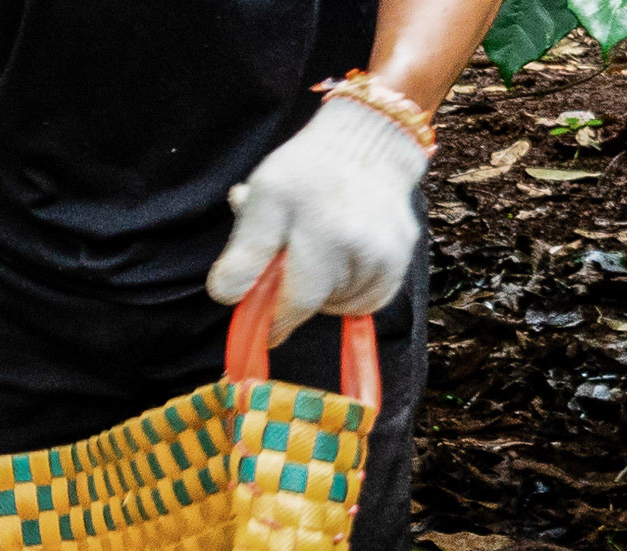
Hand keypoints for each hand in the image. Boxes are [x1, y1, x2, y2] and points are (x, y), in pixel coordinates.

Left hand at [207, 97, 427, 345]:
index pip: (298, 300)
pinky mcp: (402, 260)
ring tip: (317, 251)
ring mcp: (388, 254)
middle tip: (288, 265)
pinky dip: (349, 290)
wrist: (367, 142)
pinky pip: (369, 299)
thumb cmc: (307, 171)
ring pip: (343, 305)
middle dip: (297, 296)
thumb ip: (245, 250)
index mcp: (324, 230)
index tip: (265, 332)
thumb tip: (225, 296)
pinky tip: (340, 260)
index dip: (277, 321)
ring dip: (324, 292)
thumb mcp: (265, 197)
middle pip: (319, 305)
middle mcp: (363, 246)